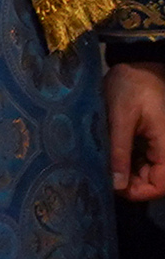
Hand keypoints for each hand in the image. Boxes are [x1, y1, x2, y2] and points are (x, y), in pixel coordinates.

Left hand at [112, 64, 164, 201]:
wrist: (137, 65)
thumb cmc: (131, 87)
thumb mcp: (121, 118)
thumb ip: (120, 151)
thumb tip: (117, 185)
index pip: (161, 186)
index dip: (138, 192)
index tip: (111, 187)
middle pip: (151, 181)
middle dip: (127, 182)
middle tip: (99, 173)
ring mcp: (158, 145)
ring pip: (144, 172)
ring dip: (123, 172)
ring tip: (100, 163)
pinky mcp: (149, 140)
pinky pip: (140, 160)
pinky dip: (124, 160)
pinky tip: (106, 154)